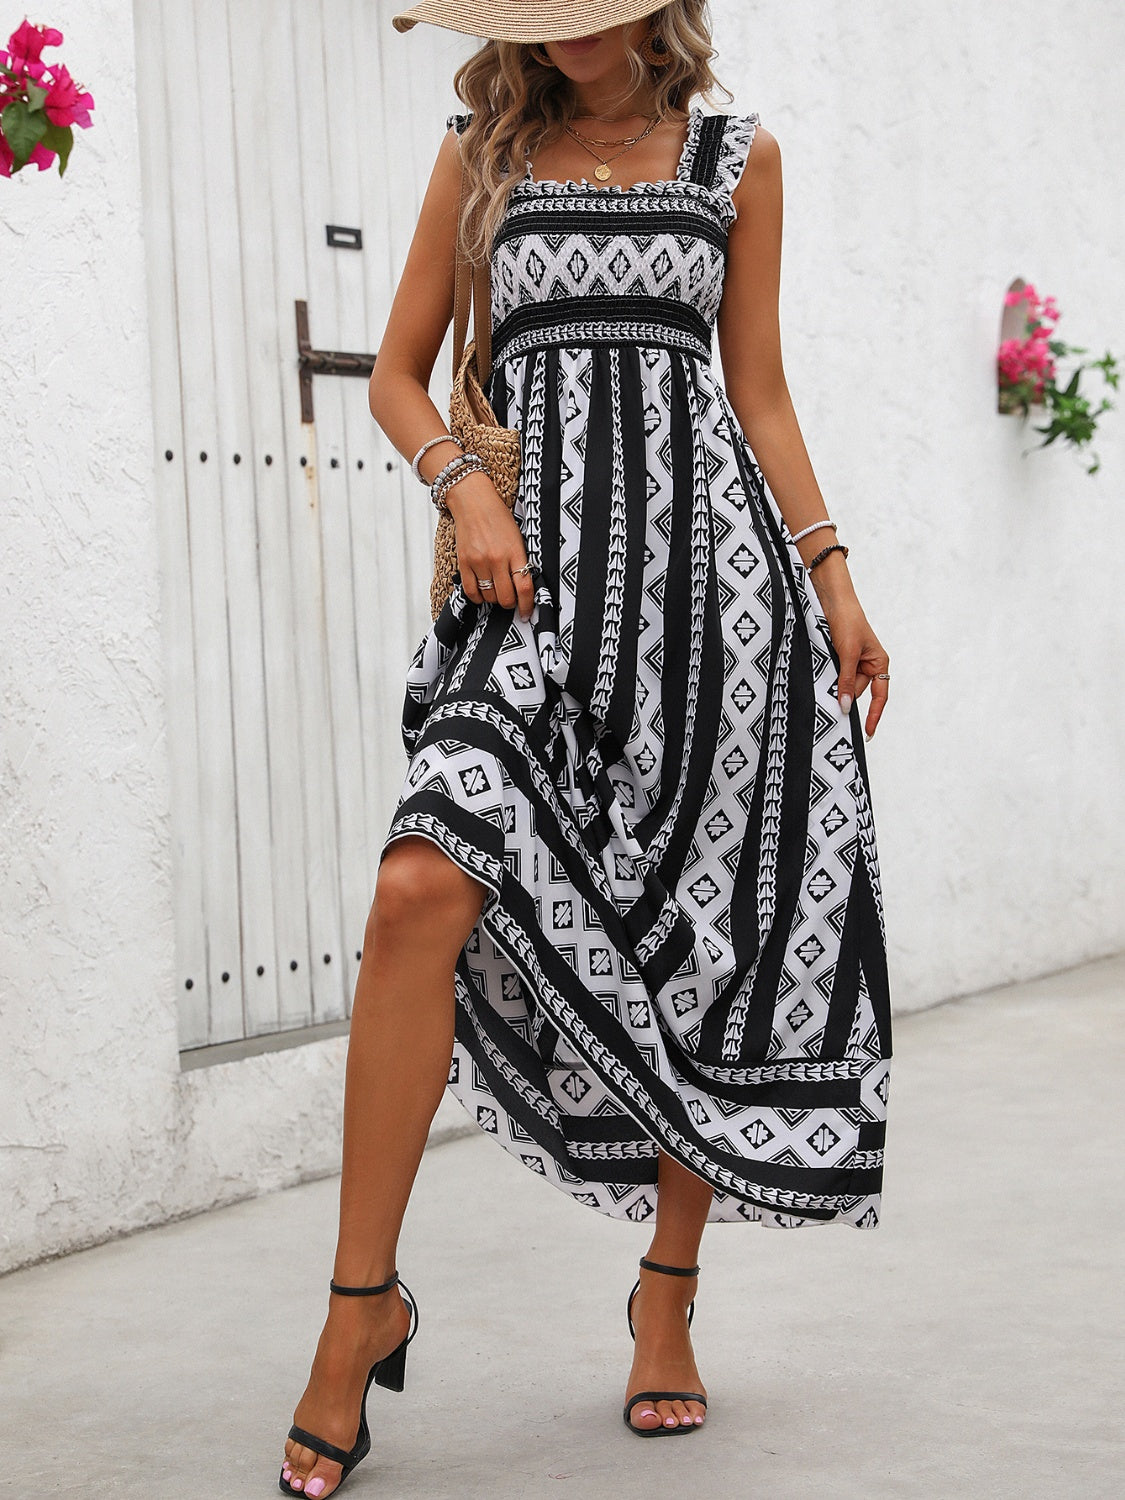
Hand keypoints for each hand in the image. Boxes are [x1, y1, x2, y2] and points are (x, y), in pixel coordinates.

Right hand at [444, 470, 534, 619]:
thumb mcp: (517, 537)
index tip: (526, 613)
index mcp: (515, 551)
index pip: (524, 587)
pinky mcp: (464, 562)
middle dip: (510, 603)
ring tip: (496, 590)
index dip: (527, 605)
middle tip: (511, 599)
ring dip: (494, 599)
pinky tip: (482, 592)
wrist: (473, 501)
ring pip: (489, 596)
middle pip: (505, 597)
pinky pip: (471, 591)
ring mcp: (479, 561)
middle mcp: (497, 558)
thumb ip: (521, 561)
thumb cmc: (498, 517)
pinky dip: (478, 597)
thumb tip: (523, 587)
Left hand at [817, 593, 889, 739]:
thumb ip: (846, 680)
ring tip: (824, 670)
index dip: (873, 716)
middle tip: (829, 692)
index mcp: (879, 663)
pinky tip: (820, 671)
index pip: (879, 697)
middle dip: (843, 693)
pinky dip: (826, 677)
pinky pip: (832, 675)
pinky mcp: (837, 658)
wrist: (830, 598)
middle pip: (855, 692)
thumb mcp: (848, 653)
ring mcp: (851, 662)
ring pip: (841, 685)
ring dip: (832, 684)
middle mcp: (867, 665)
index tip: (867, 734)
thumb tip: (845, 707)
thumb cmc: (847, 621)